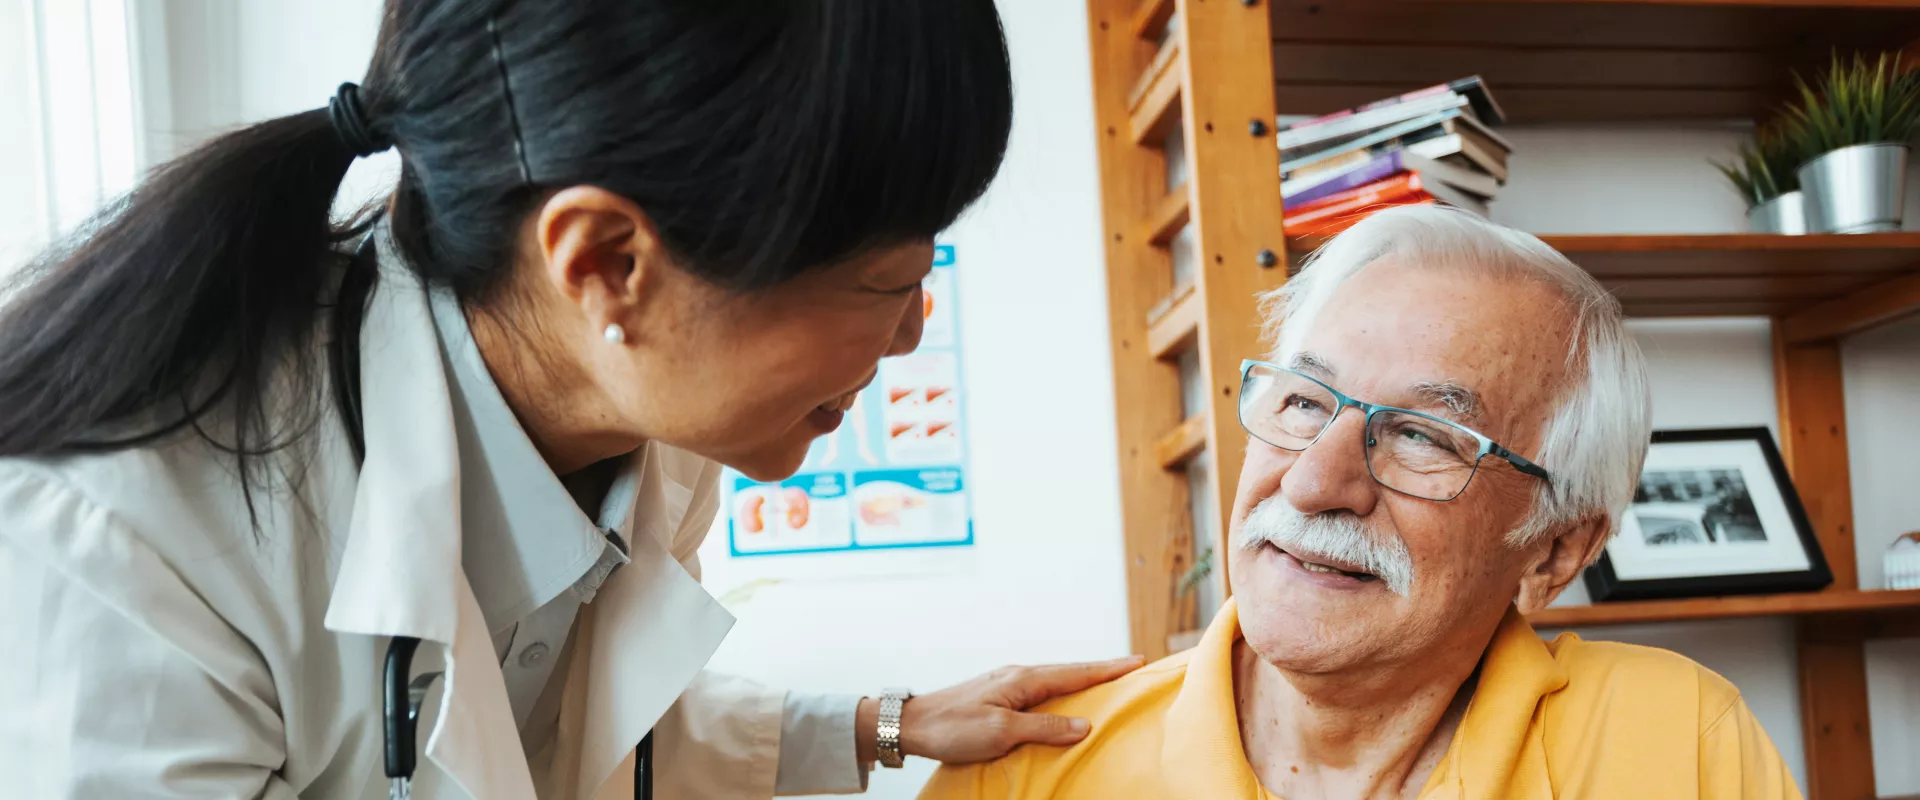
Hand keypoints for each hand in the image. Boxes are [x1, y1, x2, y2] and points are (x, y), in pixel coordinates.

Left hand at [855, 656, 1148, 765]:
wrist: (911, 724)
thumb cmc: (952, 727)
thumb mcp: (1000, 731)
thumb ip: (1043, 728)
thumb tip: (1085, 725)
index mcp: (1023, 679)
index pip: (1076, 672)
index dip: (1109, 669)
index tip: (1138, 661)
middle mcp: (1018, 676)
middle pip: (1070, 672)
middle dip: (1102, 670)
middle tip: (1132, 668)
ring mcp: (1007, 685)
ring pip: (1055, 681)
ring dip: (1082, 680)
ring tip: (1107, 683)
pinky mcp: (998, 697)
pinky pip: (1041, 691)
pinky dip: (1062, 692)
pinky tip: (1064, 702)